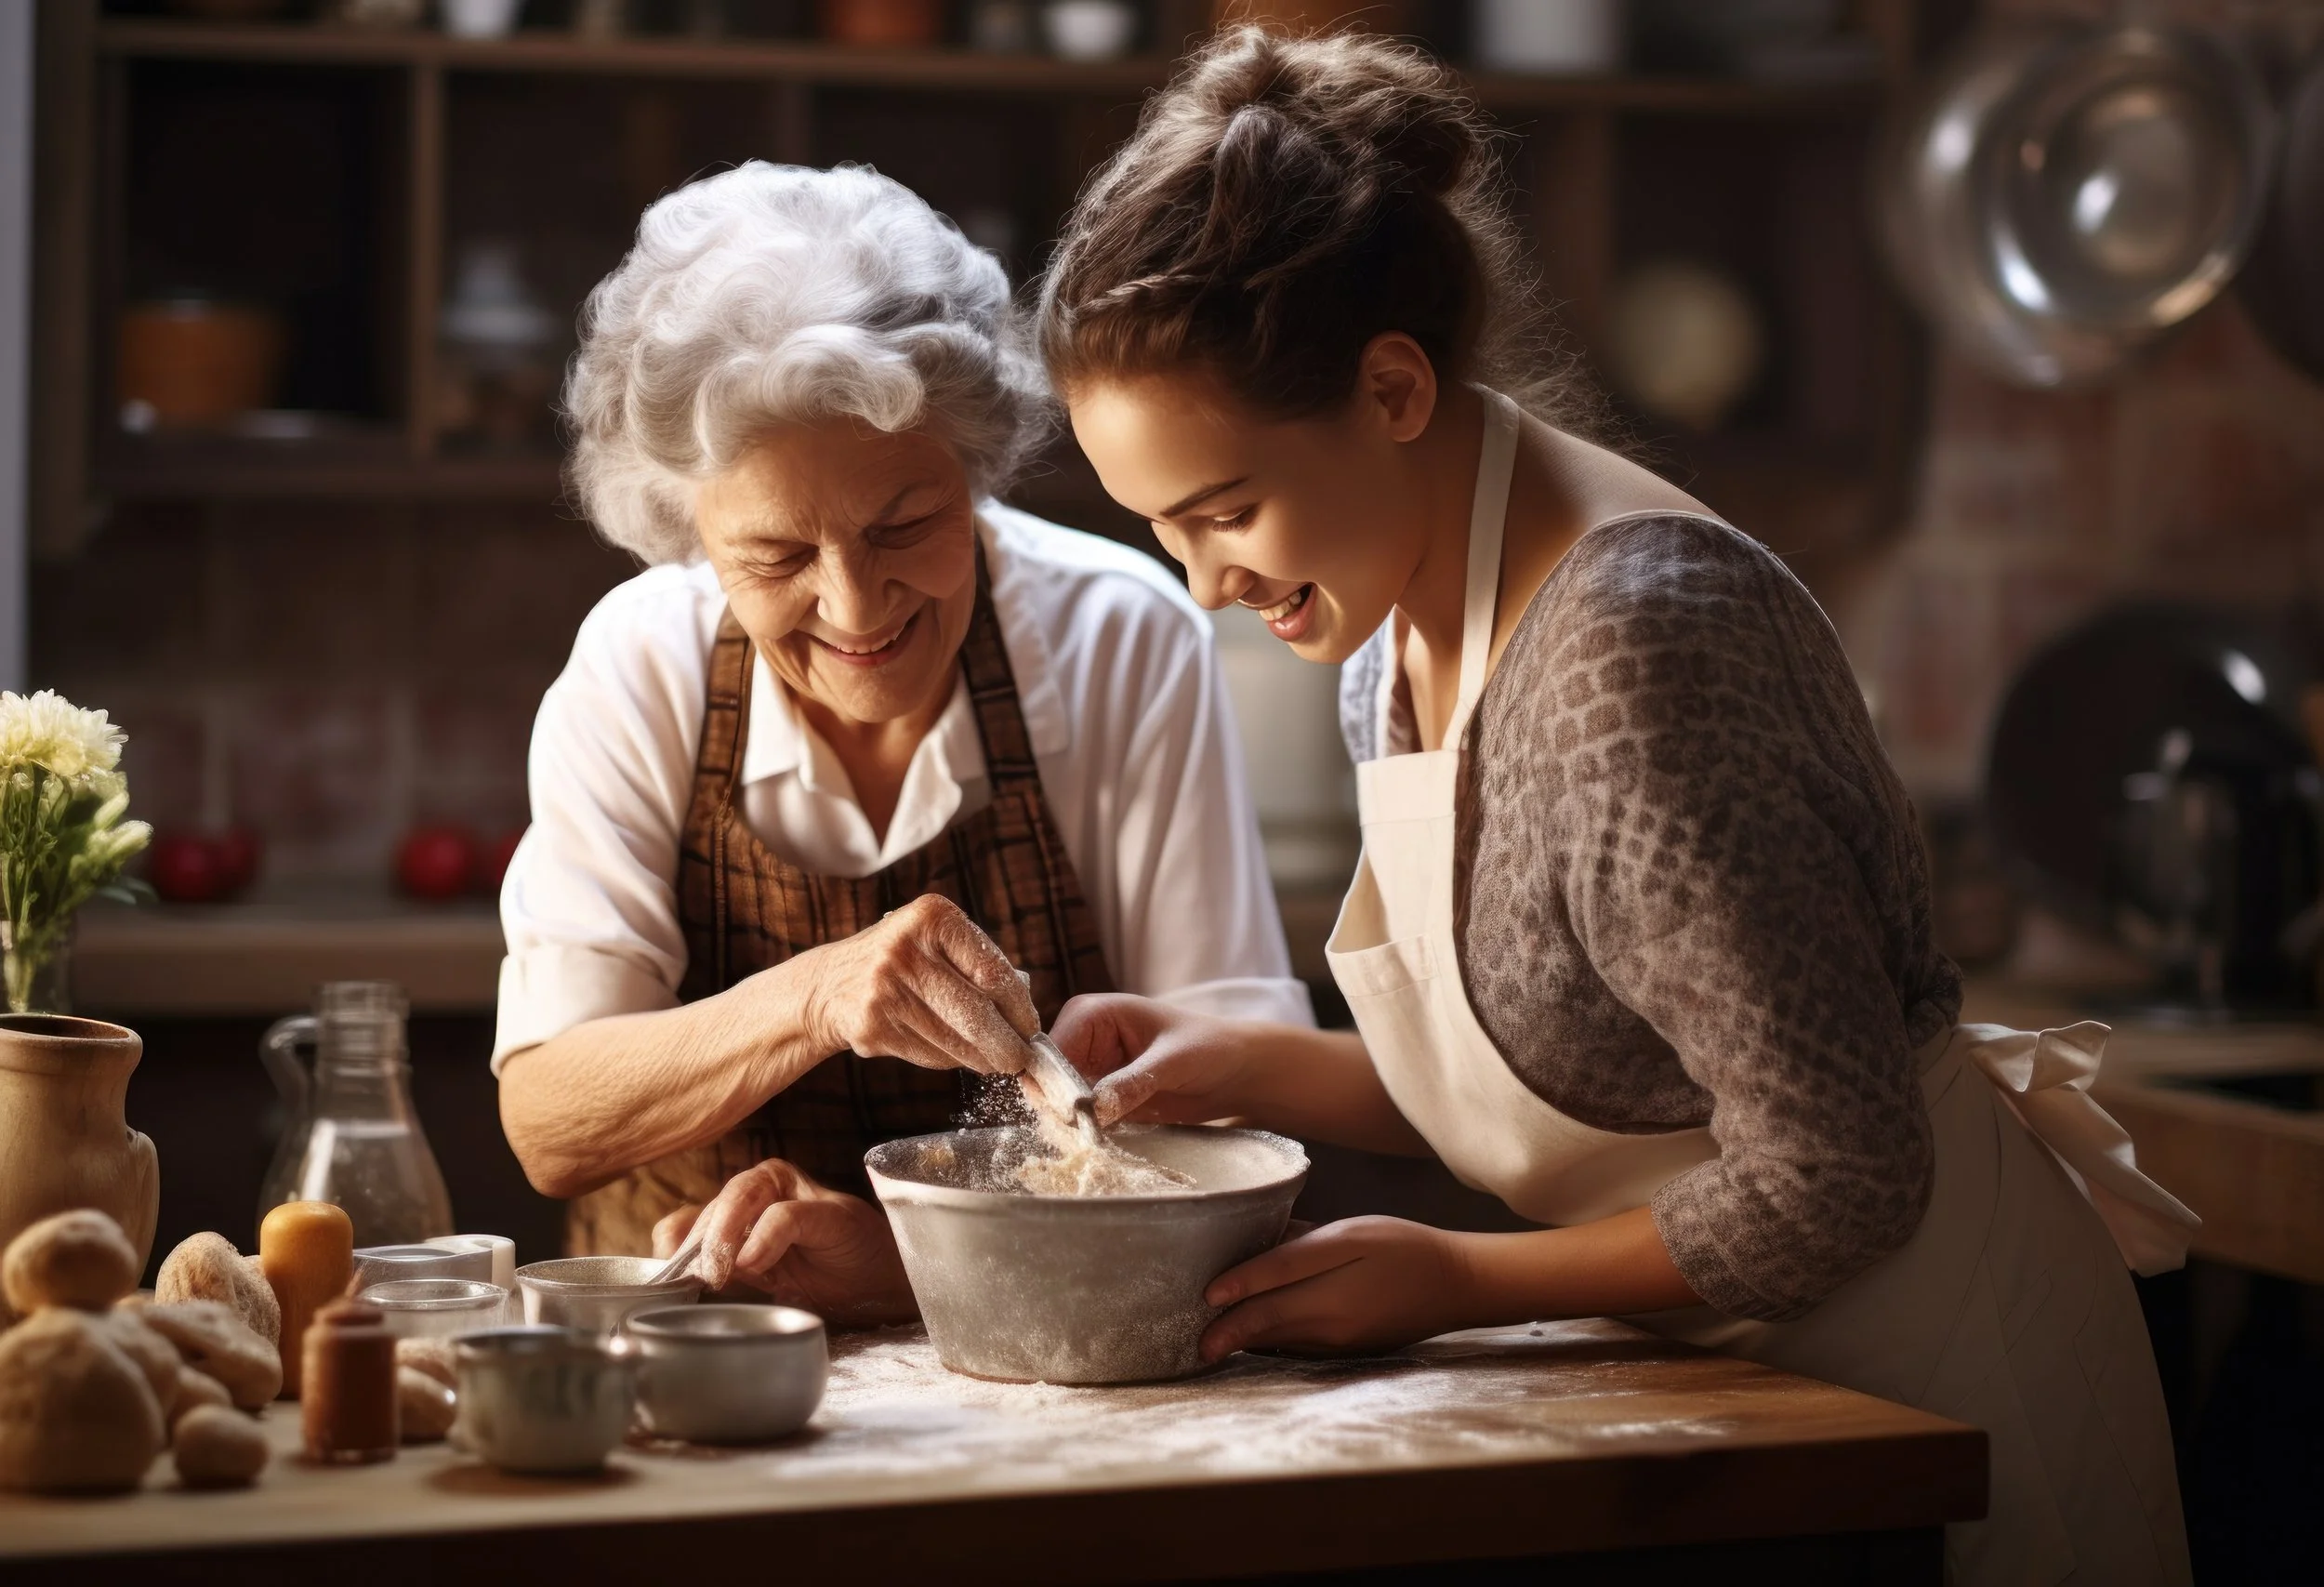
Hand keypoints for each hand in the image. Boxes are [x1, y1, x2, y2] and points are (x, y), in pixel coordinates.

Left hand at [653, 1159, 916, 1326]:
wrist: (879, 1289)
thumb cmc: (817, 1284)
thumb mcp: (754, 1289)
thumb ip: (716, 1277)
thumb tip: (664, 1283)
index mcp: (736, 1212)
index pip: (684, 1221)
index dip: (670, 1247)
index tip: (665, 1282)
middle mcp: (759, 1191)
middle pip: (710, 1208)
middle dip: (698, 1248)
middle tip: (697, 1283)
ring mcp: (792, 1193)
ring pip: (739, 1196)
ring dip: (724, 1235)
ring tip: (722, 1272)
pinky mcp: (823, 1208)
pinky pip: (783, 1215)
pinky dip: (763, 1239)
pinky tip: (756, 1265)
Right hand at [793, 894, 1038, 1074]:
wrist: (832, 984)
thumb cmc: (905, 961)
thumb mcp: (937, 940)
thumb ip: (980, 965)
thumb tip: (1026, 1018)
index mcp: (932, 917)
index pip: (993, 972)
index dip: (1019, 1009)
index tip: (1030, 1027)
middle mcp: (905, 949)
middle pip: (977, 1012)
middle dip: (1007, 1044)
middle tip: (1021, 1059)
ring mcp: (884, 989)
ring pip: (955, 1040)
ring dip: (982, 1058)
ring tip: (995, 1061)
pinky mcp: (871, 1026)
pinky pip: (929, 1054)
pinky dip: (951, 1061)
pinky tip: (955, 1054)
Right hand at [1050, 993, 1251, 1127]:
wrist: (1234, 1072)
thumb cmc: (1208, 1048)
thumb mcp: (1172, 1062)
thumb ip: (1133, 1083)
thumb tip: (1094, 1109)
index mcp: (1092, 1013)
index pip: (1052, 1049)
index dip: (1053, 1081)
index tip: (1070, 1112)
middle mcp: (1083, 1040)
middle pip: (1047, 1078)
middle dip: (1057, 1106)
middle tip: (1079, 1131)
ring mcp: (1090, 1071)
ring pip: (1058, 1102)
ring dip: (1069, 1124)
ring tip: (1089, 1139)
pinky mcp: (1101, 1099)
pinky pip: (1078, 1118)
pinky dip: (1082, 1132)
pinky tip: (1096, 1142)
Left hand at [1199, 1217, 1475, 1362]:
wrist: (1456, 1285)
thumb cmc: (1401, 1247)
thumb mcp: (1350, 1234)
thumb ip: (1298, 1245)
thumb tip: (1249, 1256)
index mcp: (1330, 1290)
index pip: (1267, 1296)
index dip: (1233, 1295)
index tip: (1204, 1297)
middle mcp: (1330, 1325)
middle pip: (1265, 1327)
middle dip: (1226, 1334)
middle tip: (1194, 1340)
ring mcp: (1339, 1343)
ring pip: (1278, 1343)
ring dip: (1245, 1340)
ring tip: (1210, 1338)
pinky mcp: (1347, 1351)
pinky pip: (1297, 1348)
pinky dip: (1271, 1341)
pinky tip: (1252, 1333)